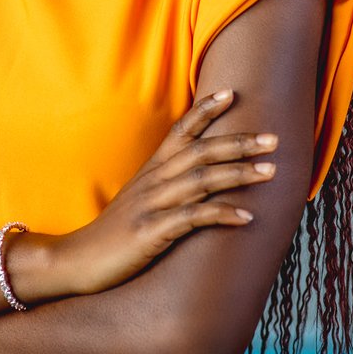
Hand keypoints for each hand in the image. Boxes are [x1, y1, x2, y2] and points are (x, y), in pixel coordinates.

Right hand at [55, 88, 277, 295]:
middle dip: (239, 142)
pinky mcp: (151, 231)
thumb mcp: (142, 200)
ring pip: (201, 179)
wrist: (78, 260)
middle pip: (201, 151)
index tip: (232, 93)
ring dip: (238, 174)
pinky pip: (192, 218)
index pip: (181, 130)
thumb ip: (168, 184)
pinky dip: (221, 214)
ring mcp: (152, 204)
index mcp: (152, 169)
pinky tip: (247, 218)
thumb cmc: (117, 232)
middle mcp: (154, 180)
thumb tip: (201, 176)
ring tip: (270, 172)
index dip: (205, 110)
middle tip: (273, 138)